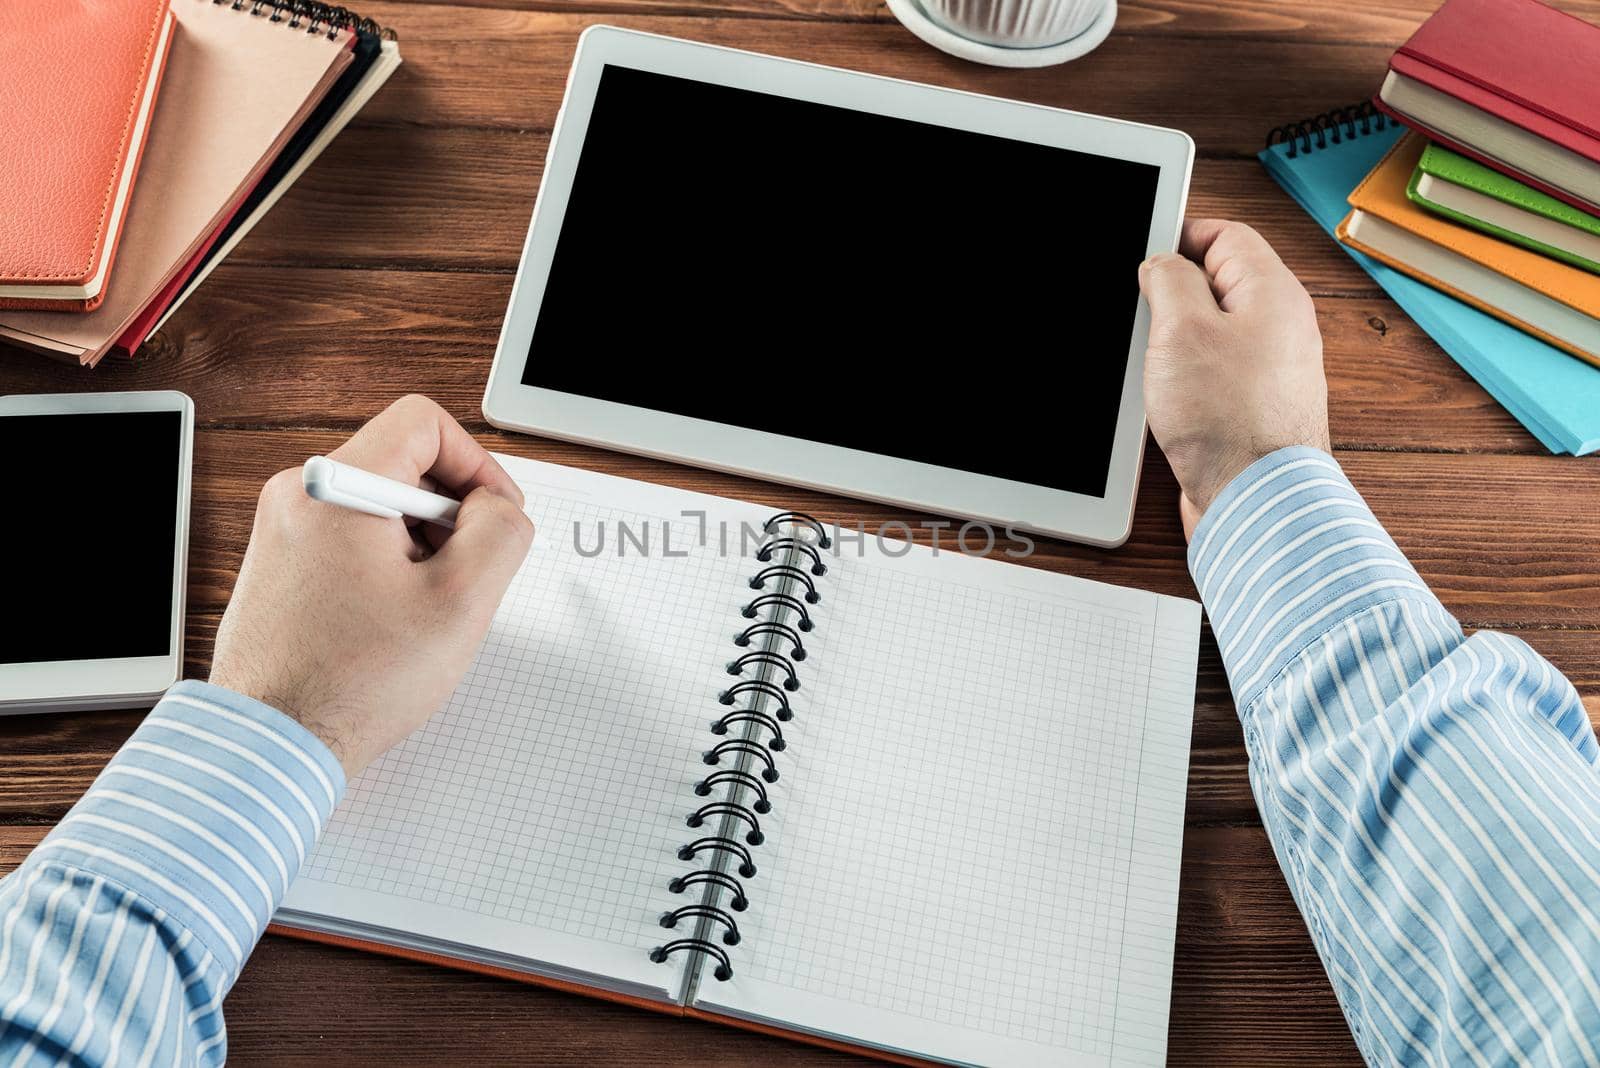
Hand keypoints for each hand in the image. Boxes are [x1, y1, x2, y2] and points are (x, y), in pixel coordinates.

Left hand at [209, 395, 534, 776]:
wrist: (276, 745)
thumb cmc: (351, 684)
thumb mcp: (461, 602)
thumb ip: (502, 531)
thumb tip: (500, 508)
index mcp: (334, 488)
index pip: (423, 422)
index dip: (477, 465)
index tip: (494, 515)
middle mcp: (297, 496)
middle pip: (405, 465)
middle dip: (450, 516)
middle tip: (463, 577)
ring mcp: (283, 531)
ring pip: (382, 507)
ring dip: (421, 547)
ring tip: (424, 609)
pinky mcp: (282, 565)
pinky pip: (353, 539)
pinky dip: (388, 568)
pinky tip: (393, 622)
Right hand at [1138, 218, 1330, 536]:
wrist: (1254, 501)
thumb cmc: (1230, 421)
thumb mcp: (1180, 330)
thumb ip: (1168, 280)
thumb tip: (1161, 263)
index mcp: (1272, 292)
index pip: (1226, 234)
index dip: (1179, 236)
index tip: (1145, 253)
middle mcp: (1280, 326)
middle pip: (1218, 282)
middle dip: (1172, 294)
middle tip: (1145, 316)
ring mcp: (1269, 368)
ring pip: (1213, 330)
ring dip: (1176, 341)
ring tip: (1157, 365)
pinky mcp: (1254, 405)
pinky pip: (1214, 371)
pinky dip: (1186, 376)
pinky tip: (1169, 397)